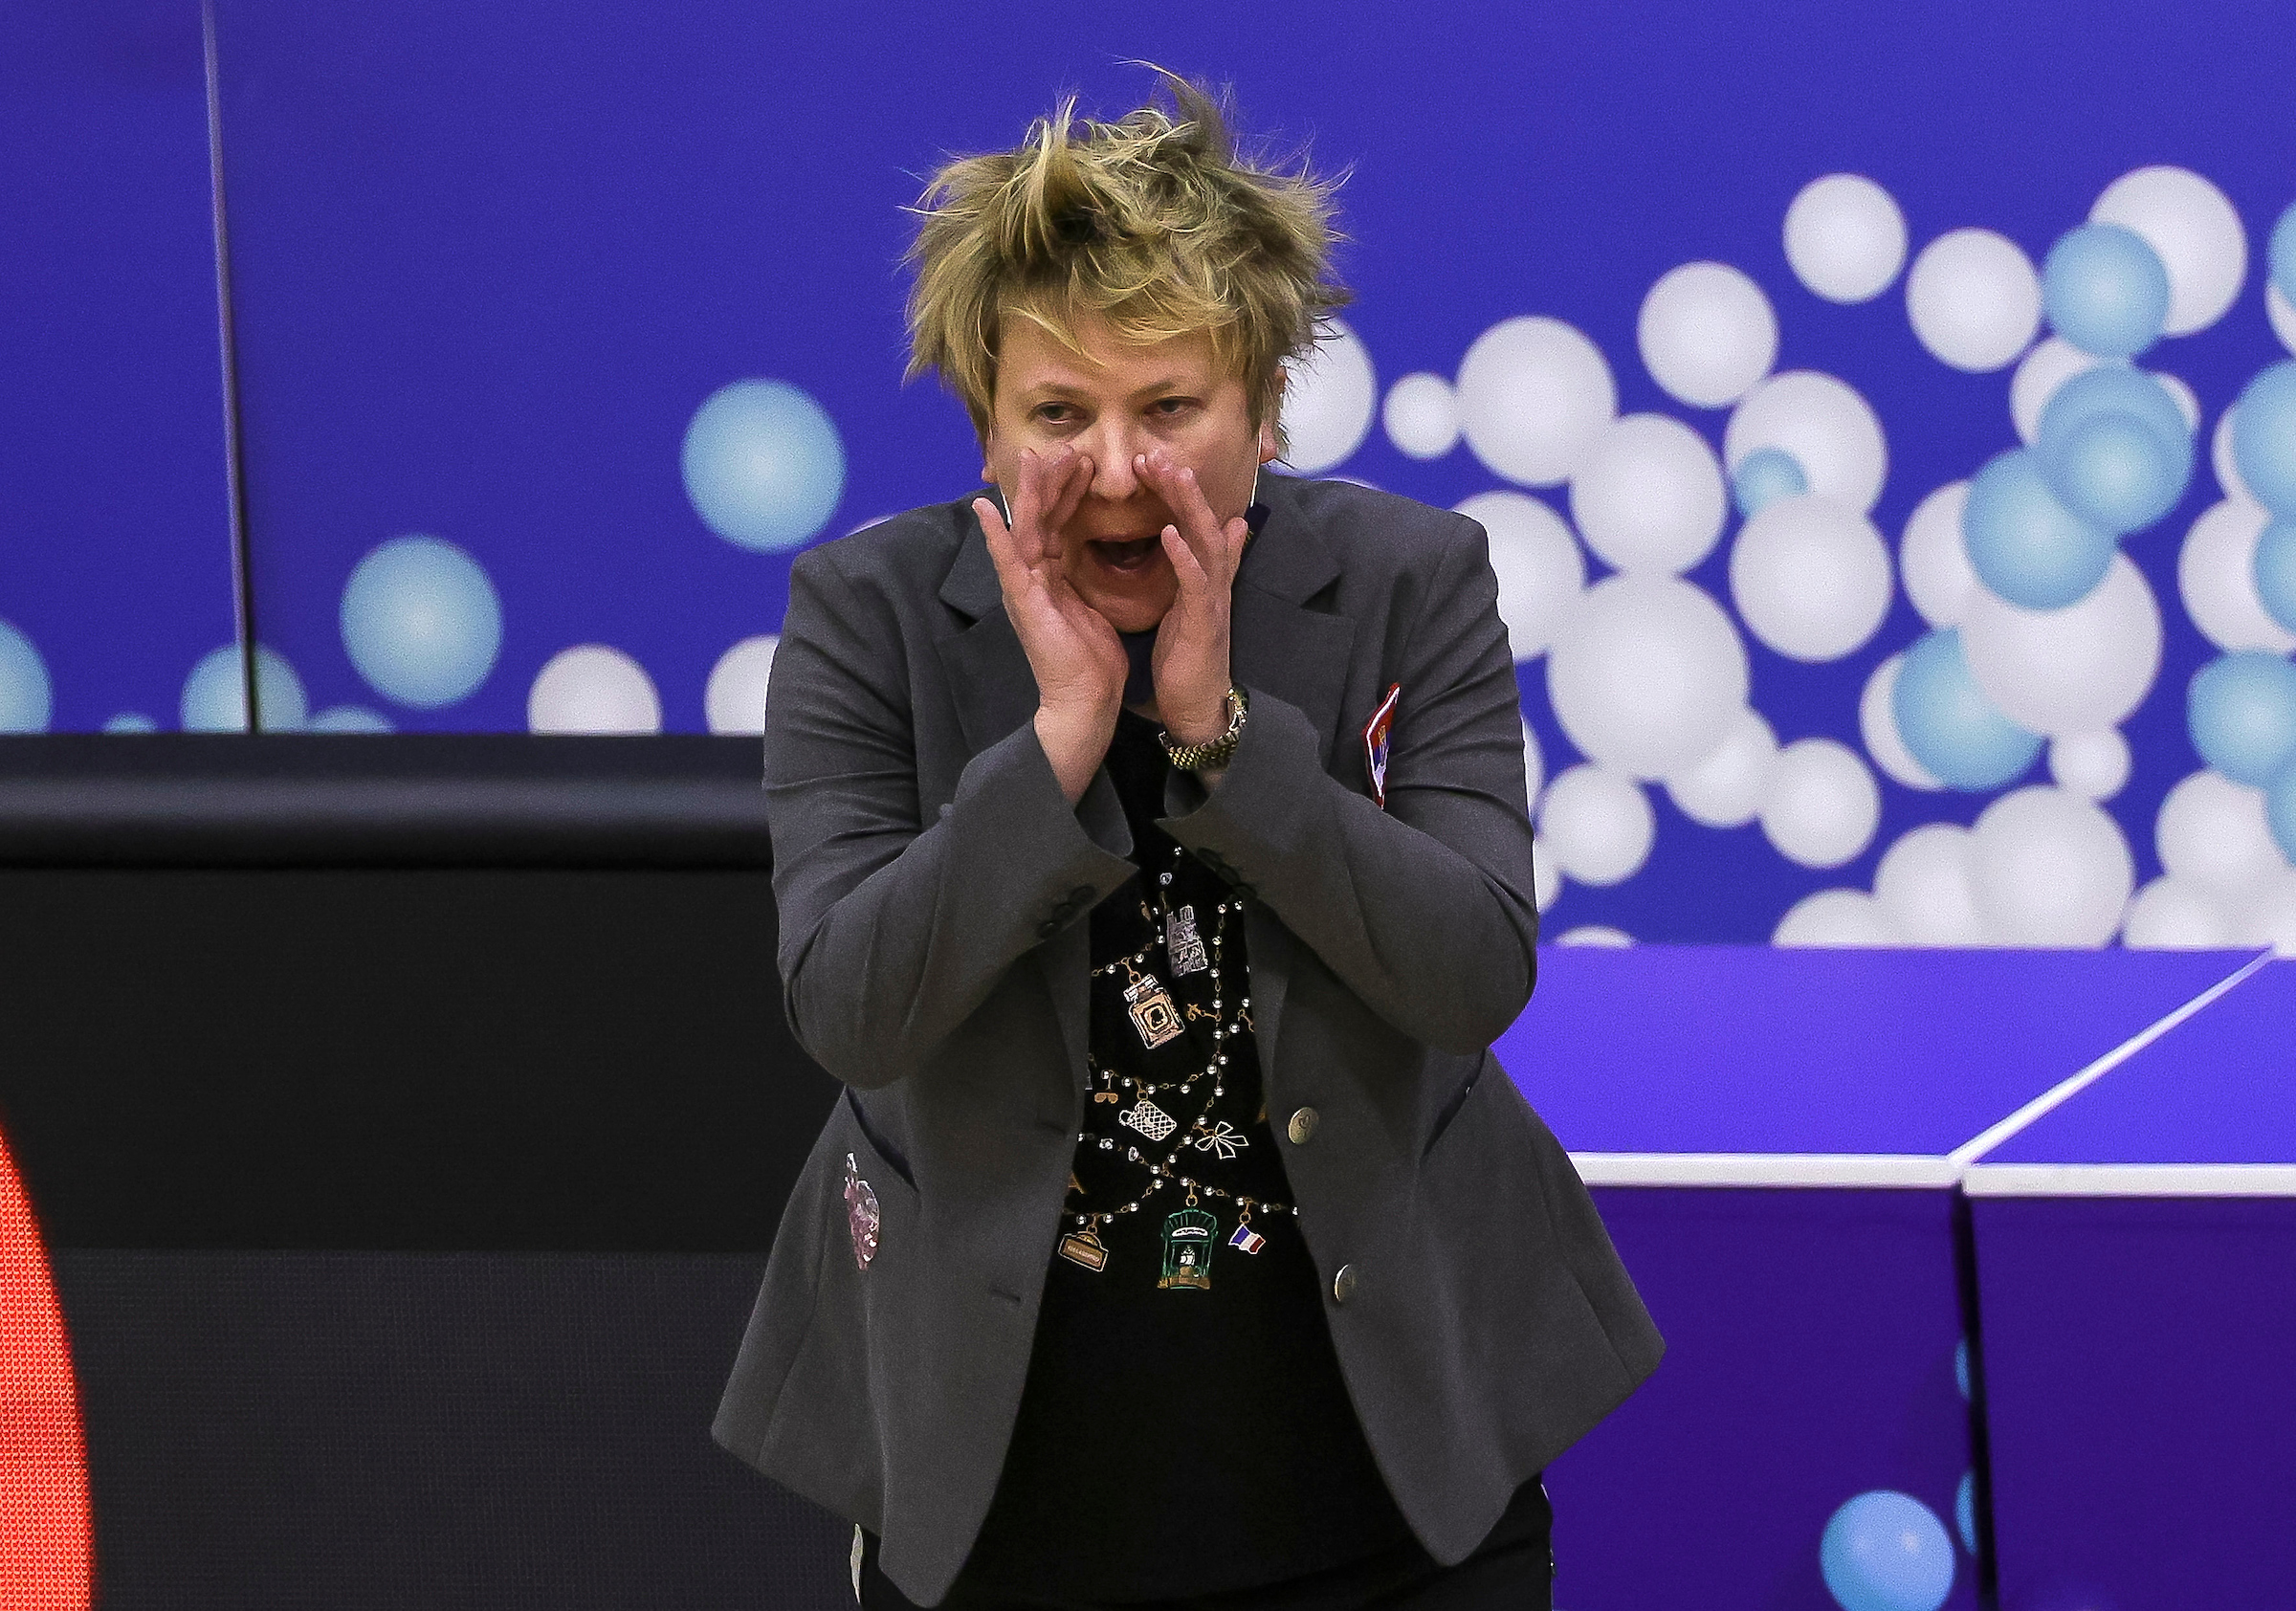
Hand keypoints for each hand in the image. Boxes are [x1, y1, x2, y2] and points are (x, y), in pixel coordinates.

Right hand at [976, 447, 1125, 802]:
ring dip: (1029, 493)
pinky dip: (996, 534)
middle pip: (1040, 518)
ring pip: (1025, 530)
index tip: (1082, 461)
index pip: (1059, 524)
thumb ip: (1083, 580)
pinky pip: (1008, 562)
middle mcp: (1032, 579)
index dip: (1068, 492)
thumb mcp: (1091, 609)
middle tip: (1059, 446)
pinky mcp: (1023, 603)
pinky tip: (986, 507)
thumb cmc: (1091, 663)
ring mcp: (1024, 589)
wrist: (1085, 702)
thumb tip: (1088, 560)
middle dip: (1049, 482)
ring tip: (1032, 458)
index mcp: (1051, 578)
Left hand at [1138, 451, 1248, 744]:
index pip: (1192, 521)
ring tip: (1170, 473)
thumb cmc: (1190, 657)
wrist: (1197, 706)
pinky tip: (1169, 533)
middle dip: (1181, 485)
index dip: (1174, 490)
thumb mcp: (1195, 603)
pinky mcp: (1204, 623)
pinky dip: (1185, 556)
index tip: (1150, 462)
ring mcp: (1212, 600)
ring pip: (1206, 541)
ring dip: (1188, 506)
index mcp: (1203, 575)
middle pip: (1202, 520)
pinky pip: (1197, 583)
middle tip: (1156, 453)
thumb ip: (1211, 564)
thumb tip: (1238, 523)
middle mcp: (1213, 580)